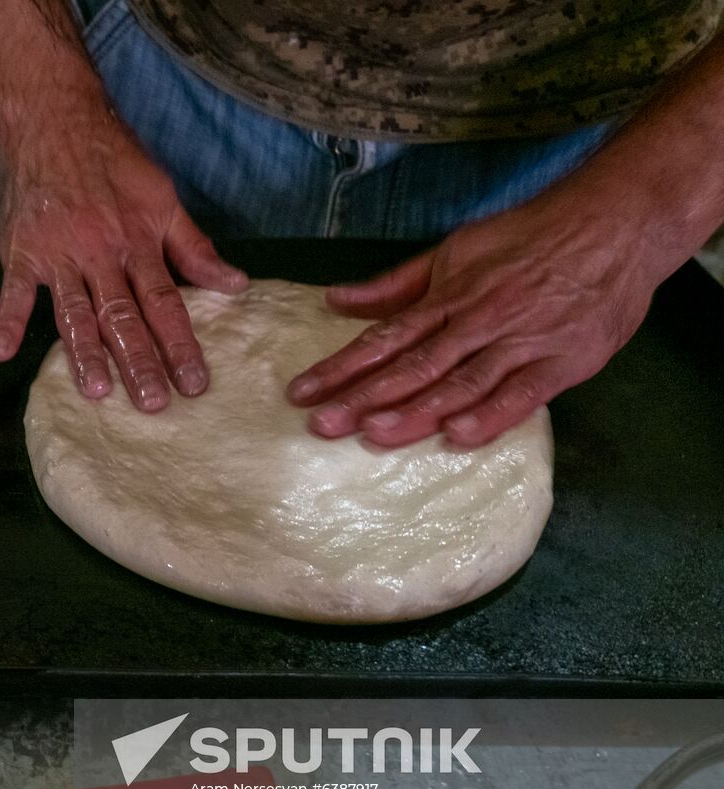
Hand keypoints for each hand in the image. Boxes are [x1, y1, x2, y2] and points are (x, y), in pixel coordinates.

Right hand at [0, 118, 246, 410]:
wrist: (55, 122)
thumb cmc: (114, 162)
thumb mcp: (163, 198)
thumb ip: (194, 247)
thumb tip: (236, 285)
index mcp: (137, 243)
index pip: (164, 303)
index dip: (180, 344)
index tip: (194, 383)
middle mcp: (100, 253)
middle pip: (122, 315)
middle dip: (139, 361)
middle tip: (152, 403)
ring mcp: (58, 254)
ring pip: (75, 311)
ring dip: (84, 351)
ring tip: (96, 389)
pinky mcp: (22, 252)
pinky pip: (14, 291)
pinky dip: (6, 321)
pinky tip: (0, 352)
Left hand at [285, 202, 658, 446]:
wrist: (616, 222)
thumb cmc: (530, 237)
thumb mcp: (455, 250)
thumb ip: (396, 284)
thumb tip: (336, 299)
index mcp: (449, 296)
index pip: (384, 338)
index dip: (341, 366)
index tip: (302, 391)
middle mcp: (477, 321)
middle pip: (412, 366)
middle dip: (363, 397)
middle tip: (320, 425)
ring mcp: (519, 343)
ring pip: (459, 383)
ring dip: (414, 411)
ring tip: (371, 434)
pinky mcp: (562, 362)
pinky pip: (520, 395)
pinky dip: (489, 416)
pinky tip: (456, 437)